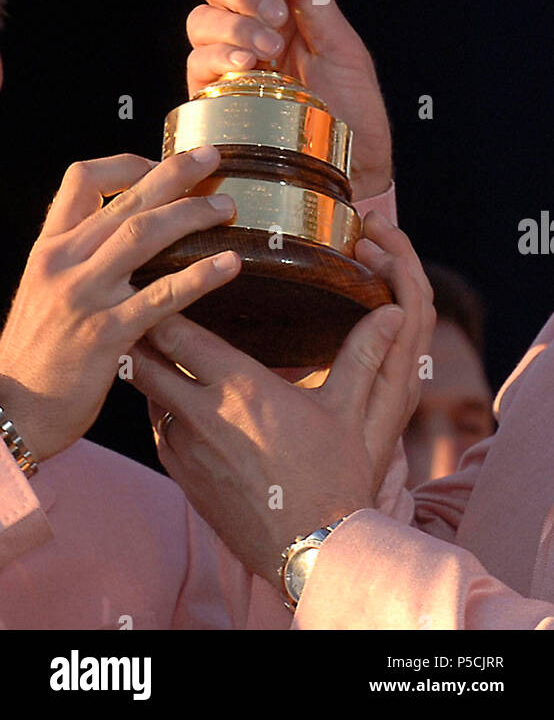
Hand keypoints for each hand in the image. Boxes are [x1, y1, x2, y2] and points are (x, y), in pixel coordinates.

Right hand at [0, 148, 239, 462]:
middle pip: (126, 201)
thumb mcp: (43, 291)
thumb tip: (119, 234)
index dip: (126, 165)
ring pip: (144, 235)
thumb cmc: (35, 353)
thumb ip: (77, 260)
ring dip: (191, 215)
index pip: (82, 179)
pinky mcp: (105, 336)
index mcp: (49, 248)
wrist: (9, 412)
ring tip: (225, 207)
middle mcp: (64, 263)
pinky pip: (161, 296)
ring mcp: (84, 297)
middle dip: (174, 173)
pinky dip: (199, 276)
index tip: (158, 166)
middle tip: (212, 157)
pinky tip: (229, 264)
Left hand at [130, 214, 433, 586]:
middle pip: (144, 359)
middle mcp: (203, 414)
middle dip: (138, 331)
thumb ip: (363, 355)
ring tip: (152, 346)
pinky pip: (158, 430)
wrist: (314, 552)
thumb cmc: (334, 479)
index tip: (161, 281)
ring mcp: (187, 449)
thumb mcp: (350, 412)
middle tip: (140, 307)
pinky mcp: (182, 477)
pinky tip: (175, 399)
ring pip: (146, 395)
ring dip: (147, 371)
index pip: (177, 330)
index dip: (163, 301)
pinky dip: (159, 409)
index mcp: (241, 387)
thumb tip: (391, 312)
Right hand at [186, 0, 391, 197]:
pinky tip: (245, 66)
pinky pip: (198, 64)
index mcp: (280, 10)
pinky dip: (219, 57)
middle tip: (272, 11)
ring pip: (200, 21)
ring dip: (233, 25)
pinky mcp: (214, 99)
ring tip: (269, 49)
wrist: (354, 171)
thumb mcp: (343, 50)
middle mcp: (248, 30)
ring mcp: (227, 63)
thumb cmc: (354, 114)